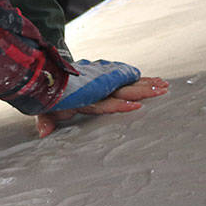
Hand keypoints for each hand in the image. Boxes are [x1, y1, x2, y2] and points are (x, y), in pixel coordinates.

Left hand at [35, 76, 168, 137]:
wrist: (42, 72)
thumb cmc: (47, 95)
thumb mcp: (45, 109)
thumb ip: (46, 120)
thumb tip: (45, 132)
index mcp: (81, 98)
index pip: (103, 103)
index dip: (119, 105)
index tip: (136, 106)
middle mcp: (92, 86)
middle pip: (120, 90)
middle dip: (141, 90)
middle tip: (162, 91)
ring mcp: (97, 78)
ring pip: (124, 81)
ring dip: (143, 83)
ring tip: (163, 85)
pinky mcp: (99, 73)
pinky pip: (119, 74)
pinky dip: (133, 76)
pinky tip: (148, 78)